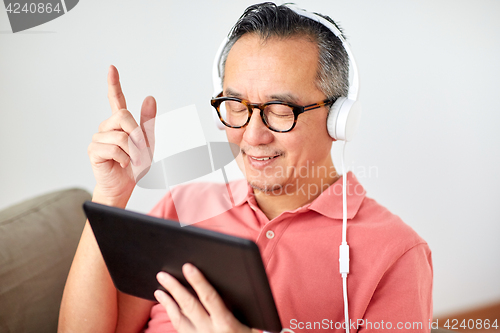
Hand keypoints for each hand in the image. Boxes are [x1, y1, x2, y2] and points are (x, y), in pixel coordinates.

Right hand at [87, 65, 155, 205]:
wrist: (125, 185)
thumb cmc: (135, 165)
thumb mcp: (148, 142)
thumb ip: (148, 121)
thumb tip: (150, 97)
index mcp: (120, 123)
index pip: (116, 99)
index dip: (114, 83)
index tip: (112, 68)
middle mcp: (107, 127)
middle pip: (123, 116)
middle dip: (137, 134)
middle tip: (140, 150)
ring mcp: (99, 138)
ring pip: (121, 136)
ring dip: (133, 151)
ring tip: (131, 160)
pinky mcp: (94, 150)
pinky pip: (114, 149)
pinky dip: (124, 159)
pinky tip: (121, 164)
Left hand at [155, 263, 259, 332]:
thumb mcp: (252, 321)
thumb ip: (241, 304)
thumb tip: (232, 280)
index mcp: (226, 323)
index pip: (210, 298)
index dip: (198, 282)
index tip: (188, 267)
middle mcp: (209, 331)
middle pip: (189, 306)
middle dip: (175, 288)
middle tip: (162, 274)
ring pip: (178, 318)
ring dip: (168, 301)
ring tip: (159, 288)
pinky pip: (179, 326)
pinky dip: (171, 312)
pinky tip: (167, 303)